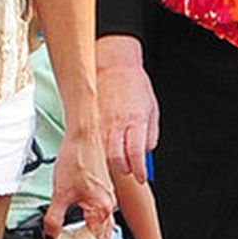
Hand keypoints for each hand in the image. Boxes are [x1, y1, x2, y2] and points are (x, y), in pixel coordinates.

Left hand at [44, 122, 115, 238]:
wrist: (85, 135)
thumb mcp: (60, 193)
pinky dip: (88, 217)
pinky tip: (76, 212)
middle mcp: (109, 204)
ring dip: (86, 229)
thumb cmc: (78, 157)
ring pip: (99, 223)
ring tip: (69, 231)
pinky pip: (98, 211)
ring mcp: (107, 197)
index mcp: (101, 208)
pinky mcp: (103, 189)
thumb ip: (54, 218)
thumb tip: (50, 233)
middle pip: (100, 235)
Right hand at [97, 40, 159, 180]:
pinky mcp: (86, 120)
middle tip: (126, 169)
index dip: (139, 170)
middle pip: (116, 159)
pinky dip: (94, 152)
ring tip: (112, 162)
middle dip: (122, 170)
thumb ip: (150, 134)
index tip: (141, 176)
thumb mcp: (151, 108)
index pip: (136, 154)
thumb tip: (145, 155)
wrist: (111, 62)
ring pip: (100, 155)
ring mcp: (99, 123)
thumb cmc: (133, 83)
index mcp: (135, 120)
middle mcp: (116, 124)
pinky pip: (89, 144)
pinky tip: (99, 150)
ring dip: (107, 163)